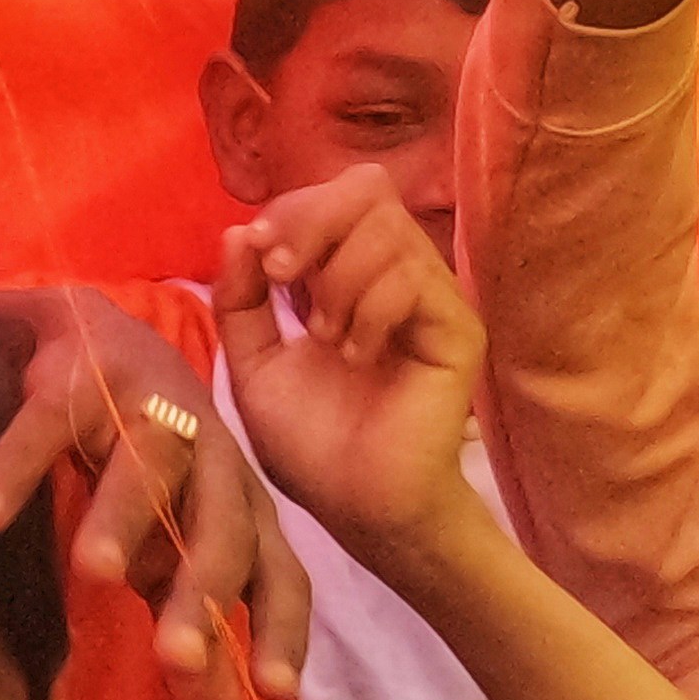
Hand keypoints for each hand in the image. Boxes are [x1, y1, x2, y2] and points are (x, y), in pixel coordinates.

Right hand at [0, 287, 310, 699]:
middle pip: (220, 526)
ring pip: (148, 463)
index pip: (279, 572)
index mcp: (240, 507)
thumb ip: (192, 636)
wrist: (86, 331)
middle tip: (176, 657)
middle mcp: (211, 457)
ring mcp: (151, 406)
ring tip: (93, 572)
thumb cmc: (139, 465)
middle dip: (202, 591)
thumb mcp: (167, 553)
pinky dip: (17, 464)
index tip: (276, 692)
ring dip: (123, 515)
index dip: (282, 627)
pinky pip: (47, 419)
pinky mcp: (82, 370)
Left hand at [209, 168, 489, 574]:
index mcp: (349, 277)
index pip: (333, 199)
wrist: (361, 509)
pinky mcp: (459, 331)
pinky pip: (413, 280)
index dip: (293, 211)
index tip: (261, 259)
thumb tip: (240, 231)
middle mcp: (397, 278)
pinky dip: (370, 311)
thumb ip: (240, 299)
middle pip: (368, 190)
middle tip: (283, 278)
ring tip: (327, 340)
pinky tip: (358, 358)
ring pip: (388, 231)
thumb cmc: (314, 449)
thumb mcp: (252, 365)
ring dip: (338, 281)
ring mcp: (433, 302)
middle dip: (312, 224)